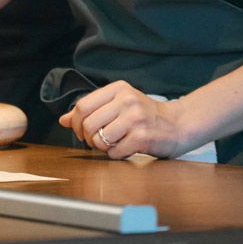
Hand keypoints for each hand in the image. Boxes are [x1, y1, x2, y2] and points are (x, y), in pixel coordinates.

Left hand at [58, 80, 195, 159]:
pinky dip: (116, 155)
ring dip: (103, 147)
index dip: (76, 123)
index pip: (83, 105)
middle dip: (88, 138)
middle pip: (88, 124)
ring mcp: (135, 118)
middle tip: (98, 141)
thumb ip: (92, 110)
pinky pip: (114, 152)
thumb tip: (63, 119)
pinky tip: (127, 148)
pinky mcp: (142, 137)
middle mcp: (126, 100)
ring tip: (114, 143)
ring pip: (99, 139)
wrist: (179, 124)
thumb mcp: (119, 104)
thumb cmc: (146, 115)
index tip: (81, 131)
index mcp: (119, 88)